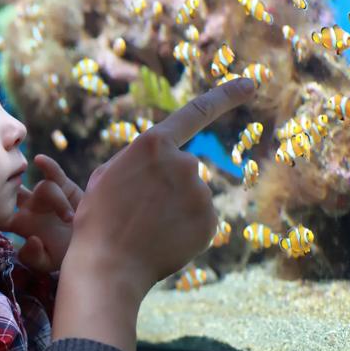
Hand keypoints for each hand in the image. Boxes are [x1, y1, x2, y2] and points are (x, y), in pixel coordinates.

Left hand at [2, 155, 83, 272]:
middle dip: (10, 187)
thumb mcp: (47, 263)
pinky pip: (54, 173)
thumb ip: (33, 257)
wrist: (91, 245)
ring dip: (56, 201)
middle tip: (12, 189)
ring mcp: (45, 195)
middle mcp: (30, 207)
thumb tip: (31, 239)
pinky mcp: (64, 185)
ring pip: (42, 188)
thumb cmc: (65, 254)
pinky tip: (39, 160)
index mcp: (21, 224)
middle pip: (13, 191)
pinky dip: (47, 165)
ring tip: (70, 219)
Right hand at [52, 78, 255, 350]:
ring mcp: (199, 192)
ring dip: (175, 210)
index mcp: (152, 145)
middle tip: (139, 211)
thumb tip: (159, 167)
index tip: (252, 85)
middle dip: (168, 186)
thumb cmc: (98, 221)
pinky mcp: (210, 220)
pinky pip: (202, 220)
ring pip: (192, 197)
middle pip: (184, 169)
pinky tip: (164, 242)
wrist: (108, 265)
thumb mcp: (106, 177)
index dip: (227, 96)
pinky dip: (186, 230)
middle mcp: (183, 162)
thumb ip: (139, 163)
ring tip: (147, 229)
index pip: (196, 112)